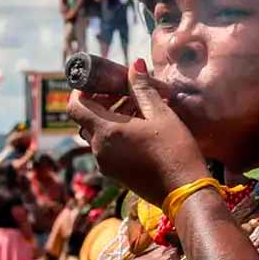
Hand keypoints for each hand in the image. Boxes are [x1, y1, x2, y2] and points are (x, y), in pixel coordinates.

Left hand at [66, 59, 208, 205]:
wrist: (184, 193)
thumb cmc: (176, 151)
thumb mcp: (161, 115)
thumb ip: (142, 89)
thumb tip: (134, 66)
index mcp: (106, 131)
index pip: (75, 107)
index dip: (80, 91)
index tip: (97, 83)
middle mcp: (99, 149)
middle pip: (85, 120)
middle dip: (98, 103)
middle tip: (121, 93)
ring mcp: (105, 163)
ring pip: (95, 135)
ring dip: (107, 119)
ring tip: (135, 109)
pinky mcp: (114, 174)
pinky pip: (105, 149)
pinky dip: (113, 135)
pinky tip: (138, 129)